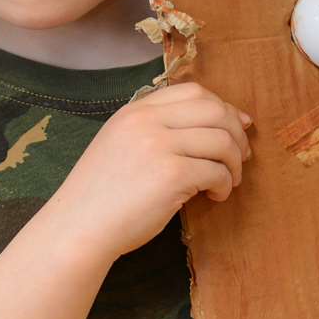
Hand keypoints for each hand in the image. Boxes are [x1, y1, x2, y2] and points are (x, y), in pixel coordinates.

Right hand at [46, 81, 252, 258]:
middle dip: (236, 133)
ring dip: (234, 163)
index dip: (223, 107)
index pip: (193, 91)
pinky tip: (214, 197)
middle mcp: (146, 121)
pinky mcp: (171, 174)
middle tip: (240, 158)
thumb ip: (154, 131)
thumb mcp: (120, 146)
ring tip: (227, 182)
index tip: (238, 126)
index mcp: (135, 111)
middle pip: (214, 110)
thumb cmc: (101, 196)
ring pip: (222, 140)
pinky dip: (224, 185)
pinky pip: (217, 171)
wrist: (78, 228)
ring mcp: (158, 145)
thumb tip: (210, 127)